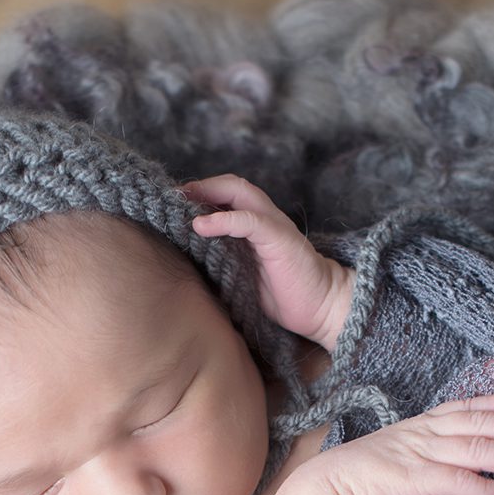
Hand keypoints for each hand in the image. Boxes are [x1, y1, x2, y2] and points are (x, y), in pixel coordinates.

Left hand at [181, 174, 354, 350]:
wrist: (321, 309)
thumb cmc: (284, 298)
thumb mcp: (244, 276)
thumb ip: (223, 261)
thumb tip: (186, 263)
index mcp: (258, 226)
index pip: (227, 195)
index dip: (201, 194)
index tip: (174, 203)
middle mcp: (266, 219)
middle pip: (231, 185)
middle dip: (200, 186)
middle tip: (172, 196)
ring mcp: (274, 225)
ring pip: (239, 192)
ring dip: (207, 192)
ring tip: (181, 201)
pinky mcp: (279, 238)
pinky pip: (248, 220)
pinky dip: (222, 219)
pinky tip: (200, 225)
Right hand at [304, 394, 493, 494]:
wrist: (328, 491)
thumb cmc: (360, 477)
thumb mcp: (395, 452)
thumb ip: (423, 449)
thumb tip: (447, 455)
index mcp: (419, 425)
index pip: (463, 408)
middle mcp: (424, 435)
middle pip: (480, 426)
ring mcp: (421, 456)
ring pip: (477, 450)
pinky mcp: (417, 482)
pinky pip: (459, 483)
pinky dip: (487, 488)